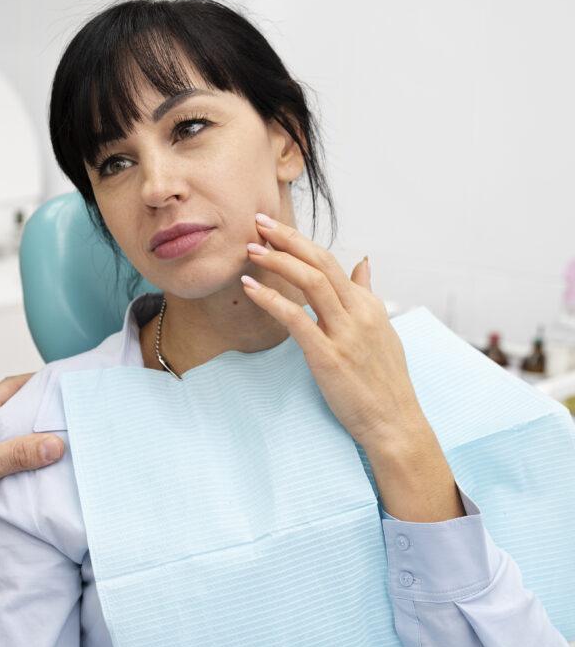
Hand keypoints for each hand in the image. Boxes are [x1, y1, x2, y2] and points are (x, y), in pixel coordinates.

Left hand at [0, 375, 64, 525]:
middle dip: (38, 411)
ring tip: (53, 446)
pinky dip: (11, 457)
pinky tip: (22, 472)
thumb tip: (56, 444)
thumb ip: (19, 454)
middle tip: (66, 418)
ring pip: (3, 433)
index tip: (62, 382)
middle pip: (12, 409)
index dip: (38, 380)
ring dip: (25, 437)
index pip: (13, 386)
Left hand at [242, 213, 462, 521]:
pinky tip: (251, 287)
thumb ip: (368, 295)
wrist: (396, 423)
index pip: (331, 262)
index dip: (300, 243)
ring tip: (251, 250)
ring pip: (310, 282)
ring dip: (278, 261)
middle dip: (287, 239)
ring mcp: (345, 334)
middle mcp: (359, 313)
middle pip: (320, 262)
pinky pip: (296, 318)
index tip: (274, 230)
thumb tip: (363, 263)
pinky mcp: (329, 356)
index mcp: (369, 306)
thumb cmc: (386, 381)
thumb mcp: (382, 331)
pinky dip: (271, 299)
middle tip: (257, 223)